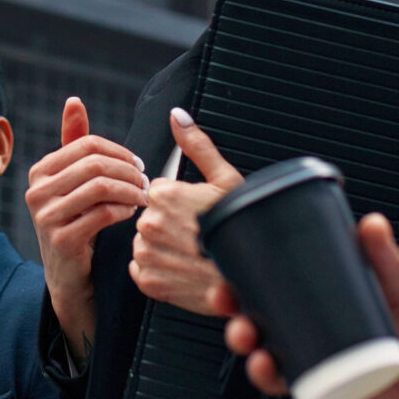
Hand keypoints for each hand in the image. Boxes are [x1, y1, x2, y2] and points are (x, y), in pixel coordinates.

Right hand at [23, 97, 146, 356]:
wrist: (70, 276)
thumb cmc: (77, 221)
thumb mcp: (74, 181)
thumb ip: (75, 141)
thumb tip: (74, 100)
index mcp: (40, 172)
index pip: (87, 145)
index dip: (119, 152)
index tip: (138, 165)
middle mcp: (36, 192)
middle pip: (95, 164)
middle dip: (128, 171)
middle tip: (146, 182)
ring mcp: (45, 217)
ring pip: (100, 187)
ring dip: (130, 190)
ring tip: (143, 198)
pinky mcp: (61, 240)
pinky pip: (102, 214)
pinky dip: (124, 211)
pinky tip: (131, 215)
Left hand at [129, 109, 241, 315]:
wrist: (254, 277)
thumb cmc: (244, 229)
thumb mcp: (226, 179)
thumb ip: (197, 145)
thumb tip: (177, 116)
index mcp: (165, 194)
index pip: (159, 192)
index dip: (181, 202)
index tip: (198, 214)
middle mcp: (150, 224)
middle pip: (151, 217)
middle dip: (171, 224)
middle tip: (199, 236)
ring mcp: (148, 255)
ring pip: (146, 243)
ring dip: (163, 248)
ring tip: (194, 254)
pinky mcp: (149, 283)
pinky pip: (143, 270)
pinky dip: (160, 271)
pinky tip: (184, 270)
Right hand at [218, 213, 398, 398]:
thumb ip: (387, 259)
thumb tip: (372, 223)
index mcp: (317, 313)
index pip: (268, 300)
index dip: (238, 294)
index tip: (224, 286)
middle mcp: (310, 347)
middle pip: (259, 340)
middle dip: (240, 333)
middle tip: (241, 326)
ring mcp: (318, 381)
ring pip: (275, 378)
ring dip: (260, 372)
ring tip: (264, 362)